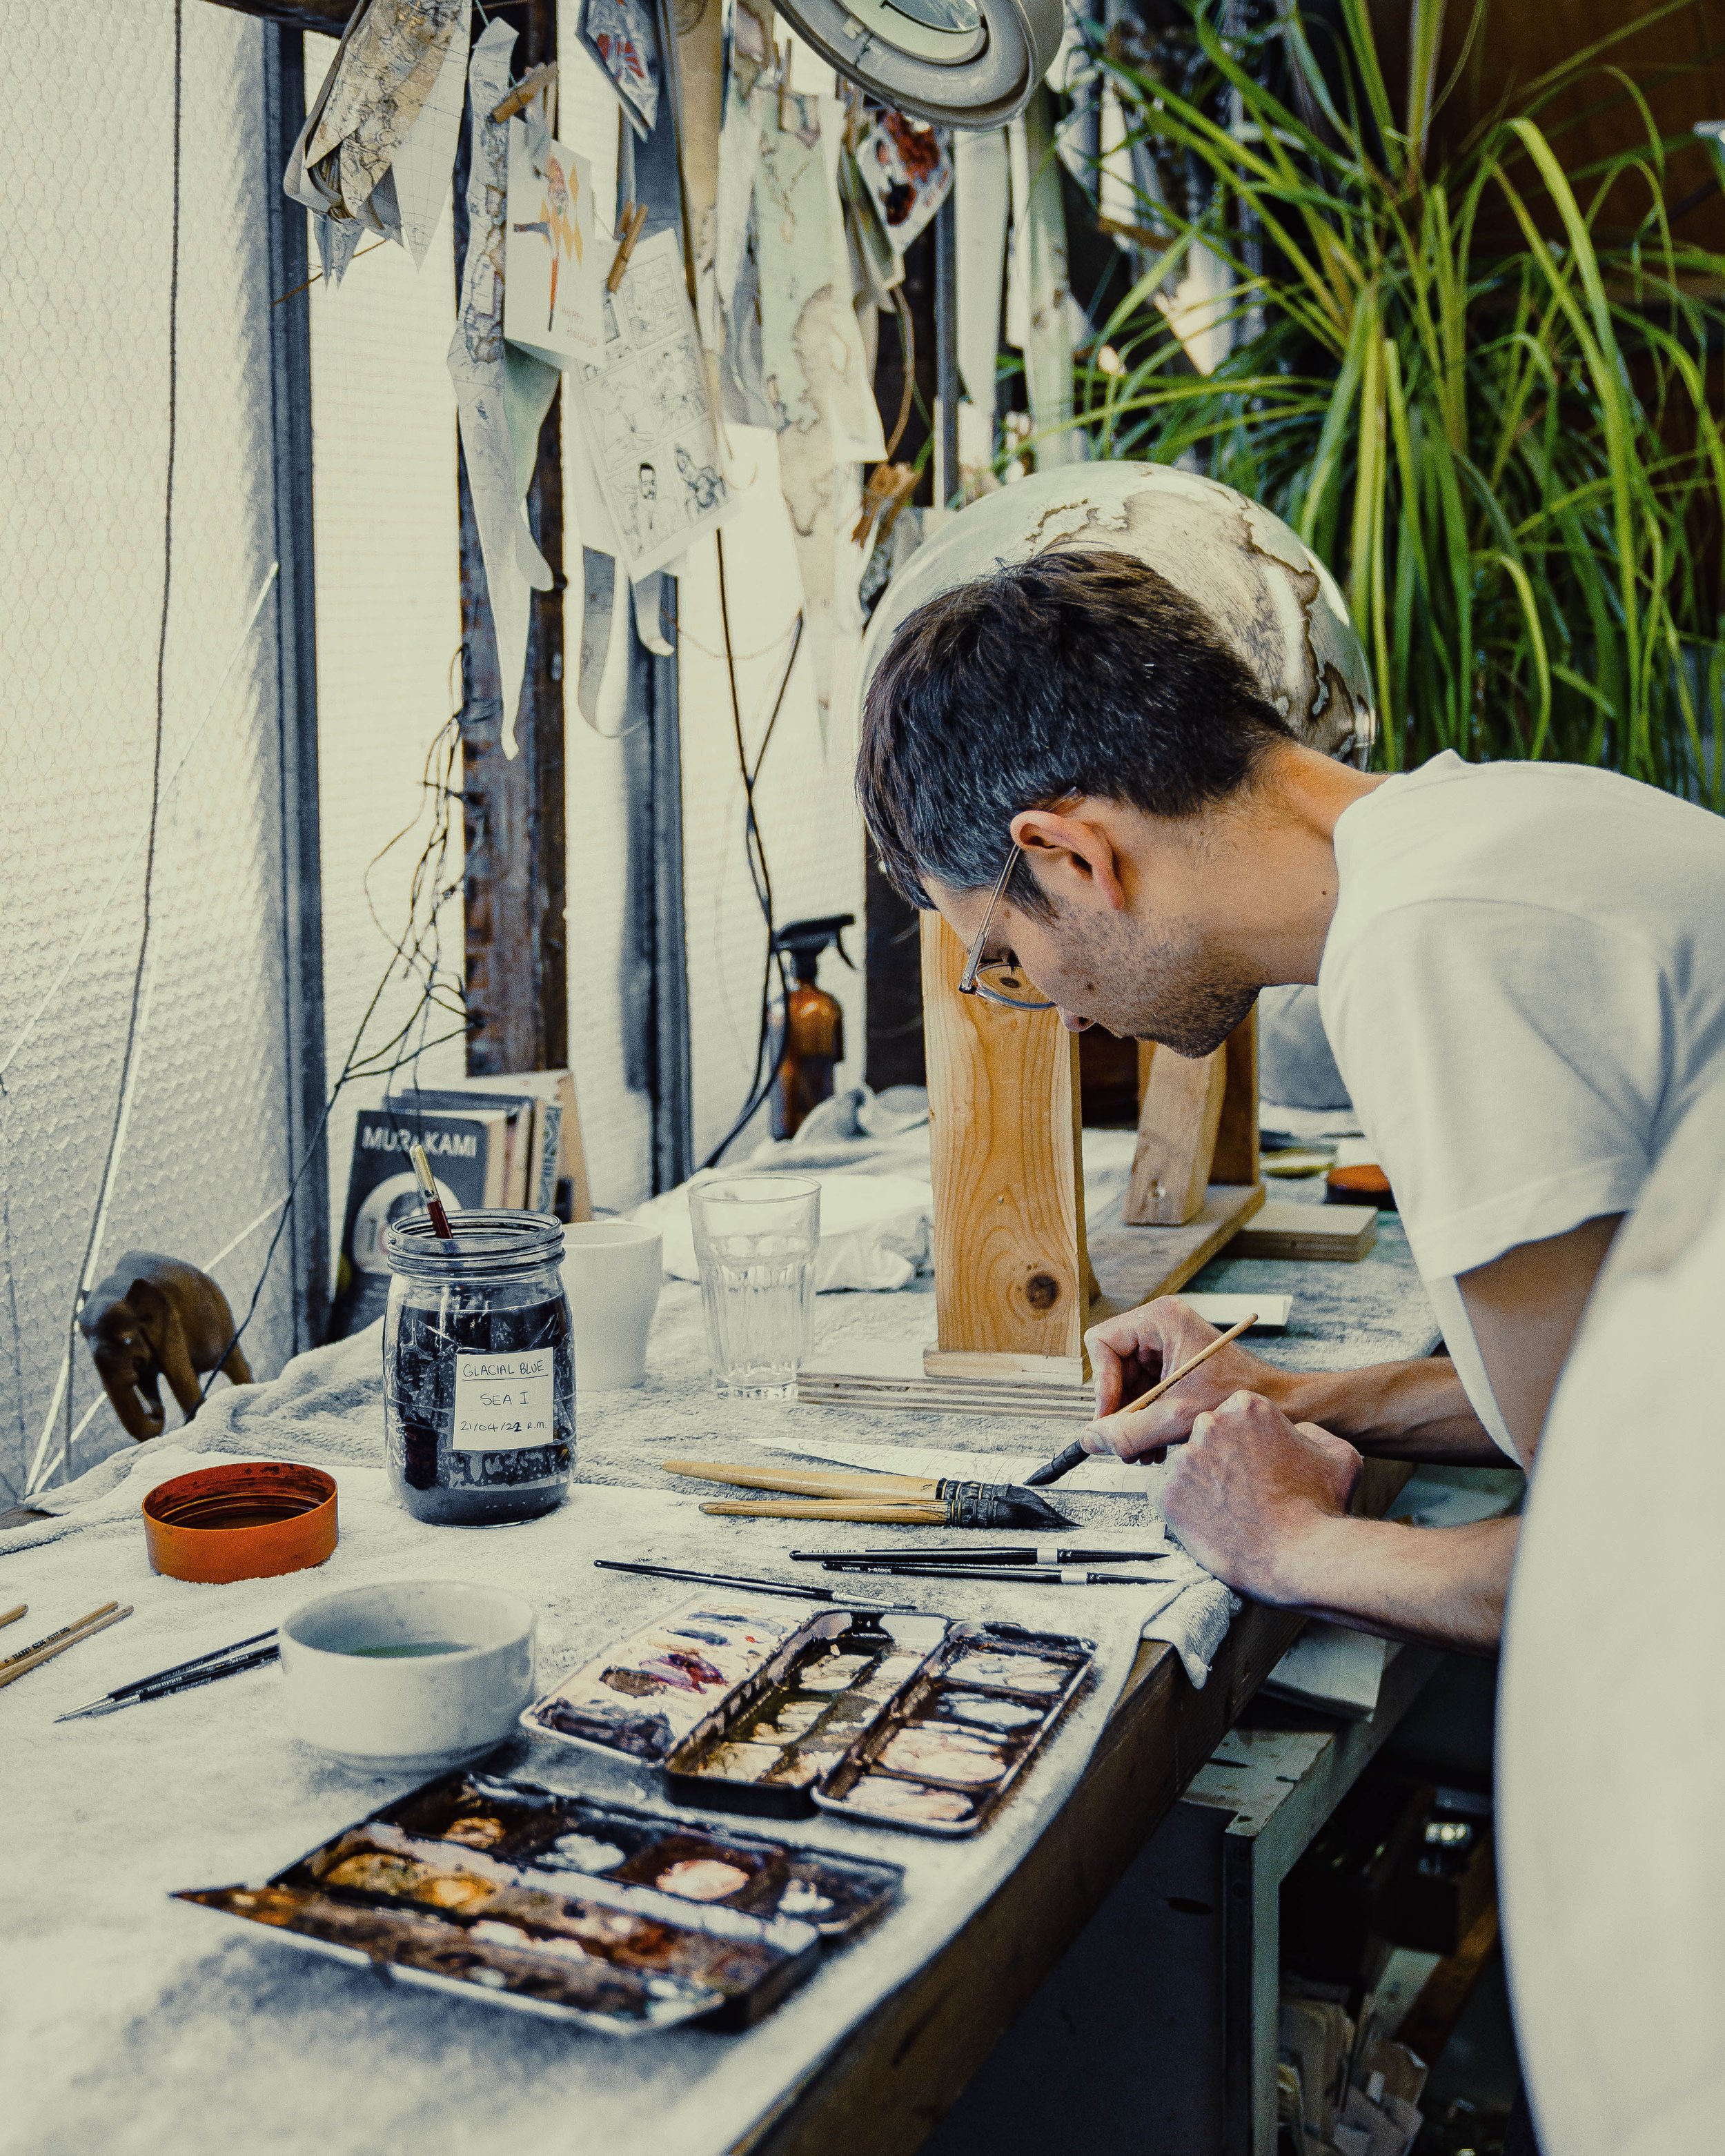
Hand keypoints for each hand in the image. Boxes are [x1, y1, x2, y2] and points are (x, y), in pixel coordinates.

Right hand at [1083, 1296, 1289, 1460]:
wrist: (1284, 1405)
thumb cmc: (1238, 1399)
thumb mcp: (1176, 1418)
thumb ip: (1128, 1431)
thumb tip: (1086, 1440)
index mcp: (1160, 1318)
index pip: (1102, 1343)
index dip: (1101, 1384)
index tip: (1112, 1420)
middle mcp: (1160, 1326)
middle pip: (1111, 1367)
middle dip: (1119, 1410)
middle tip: (1127, 1445)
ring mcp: (1166, 1345)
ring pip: (1125, 1384)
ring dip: (1132, 1421)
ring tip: (1146, 1451)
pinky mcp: (1173, 1365)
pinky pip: (1143, 1391)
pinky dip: (1146, 1420)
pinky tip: (1157, 1444)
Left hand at [1160, 1391, 1362, 1601]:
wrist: (1297, 1557)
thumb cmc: (1320, 1508)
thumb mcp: (1340, 1456)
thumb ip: (1315, 1432)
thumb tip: (1296, 1431)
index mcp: (1248, 1407)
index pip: (1235, 1413)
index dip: (1247, 1439)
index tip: (1256, 1462)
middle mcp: (1209, 1423)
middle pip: (1206, 1434)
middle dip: (1220, 1455)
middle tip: (1241, 1487)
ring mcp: (1183, 1457)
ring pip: (1185, 1463)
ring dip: (1200, 1480)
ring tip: (1226, 1508)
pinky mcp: (1163, 1492)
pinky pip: (1164, 1491)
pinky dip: (1180, 1504)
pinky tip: (1207, 1519)